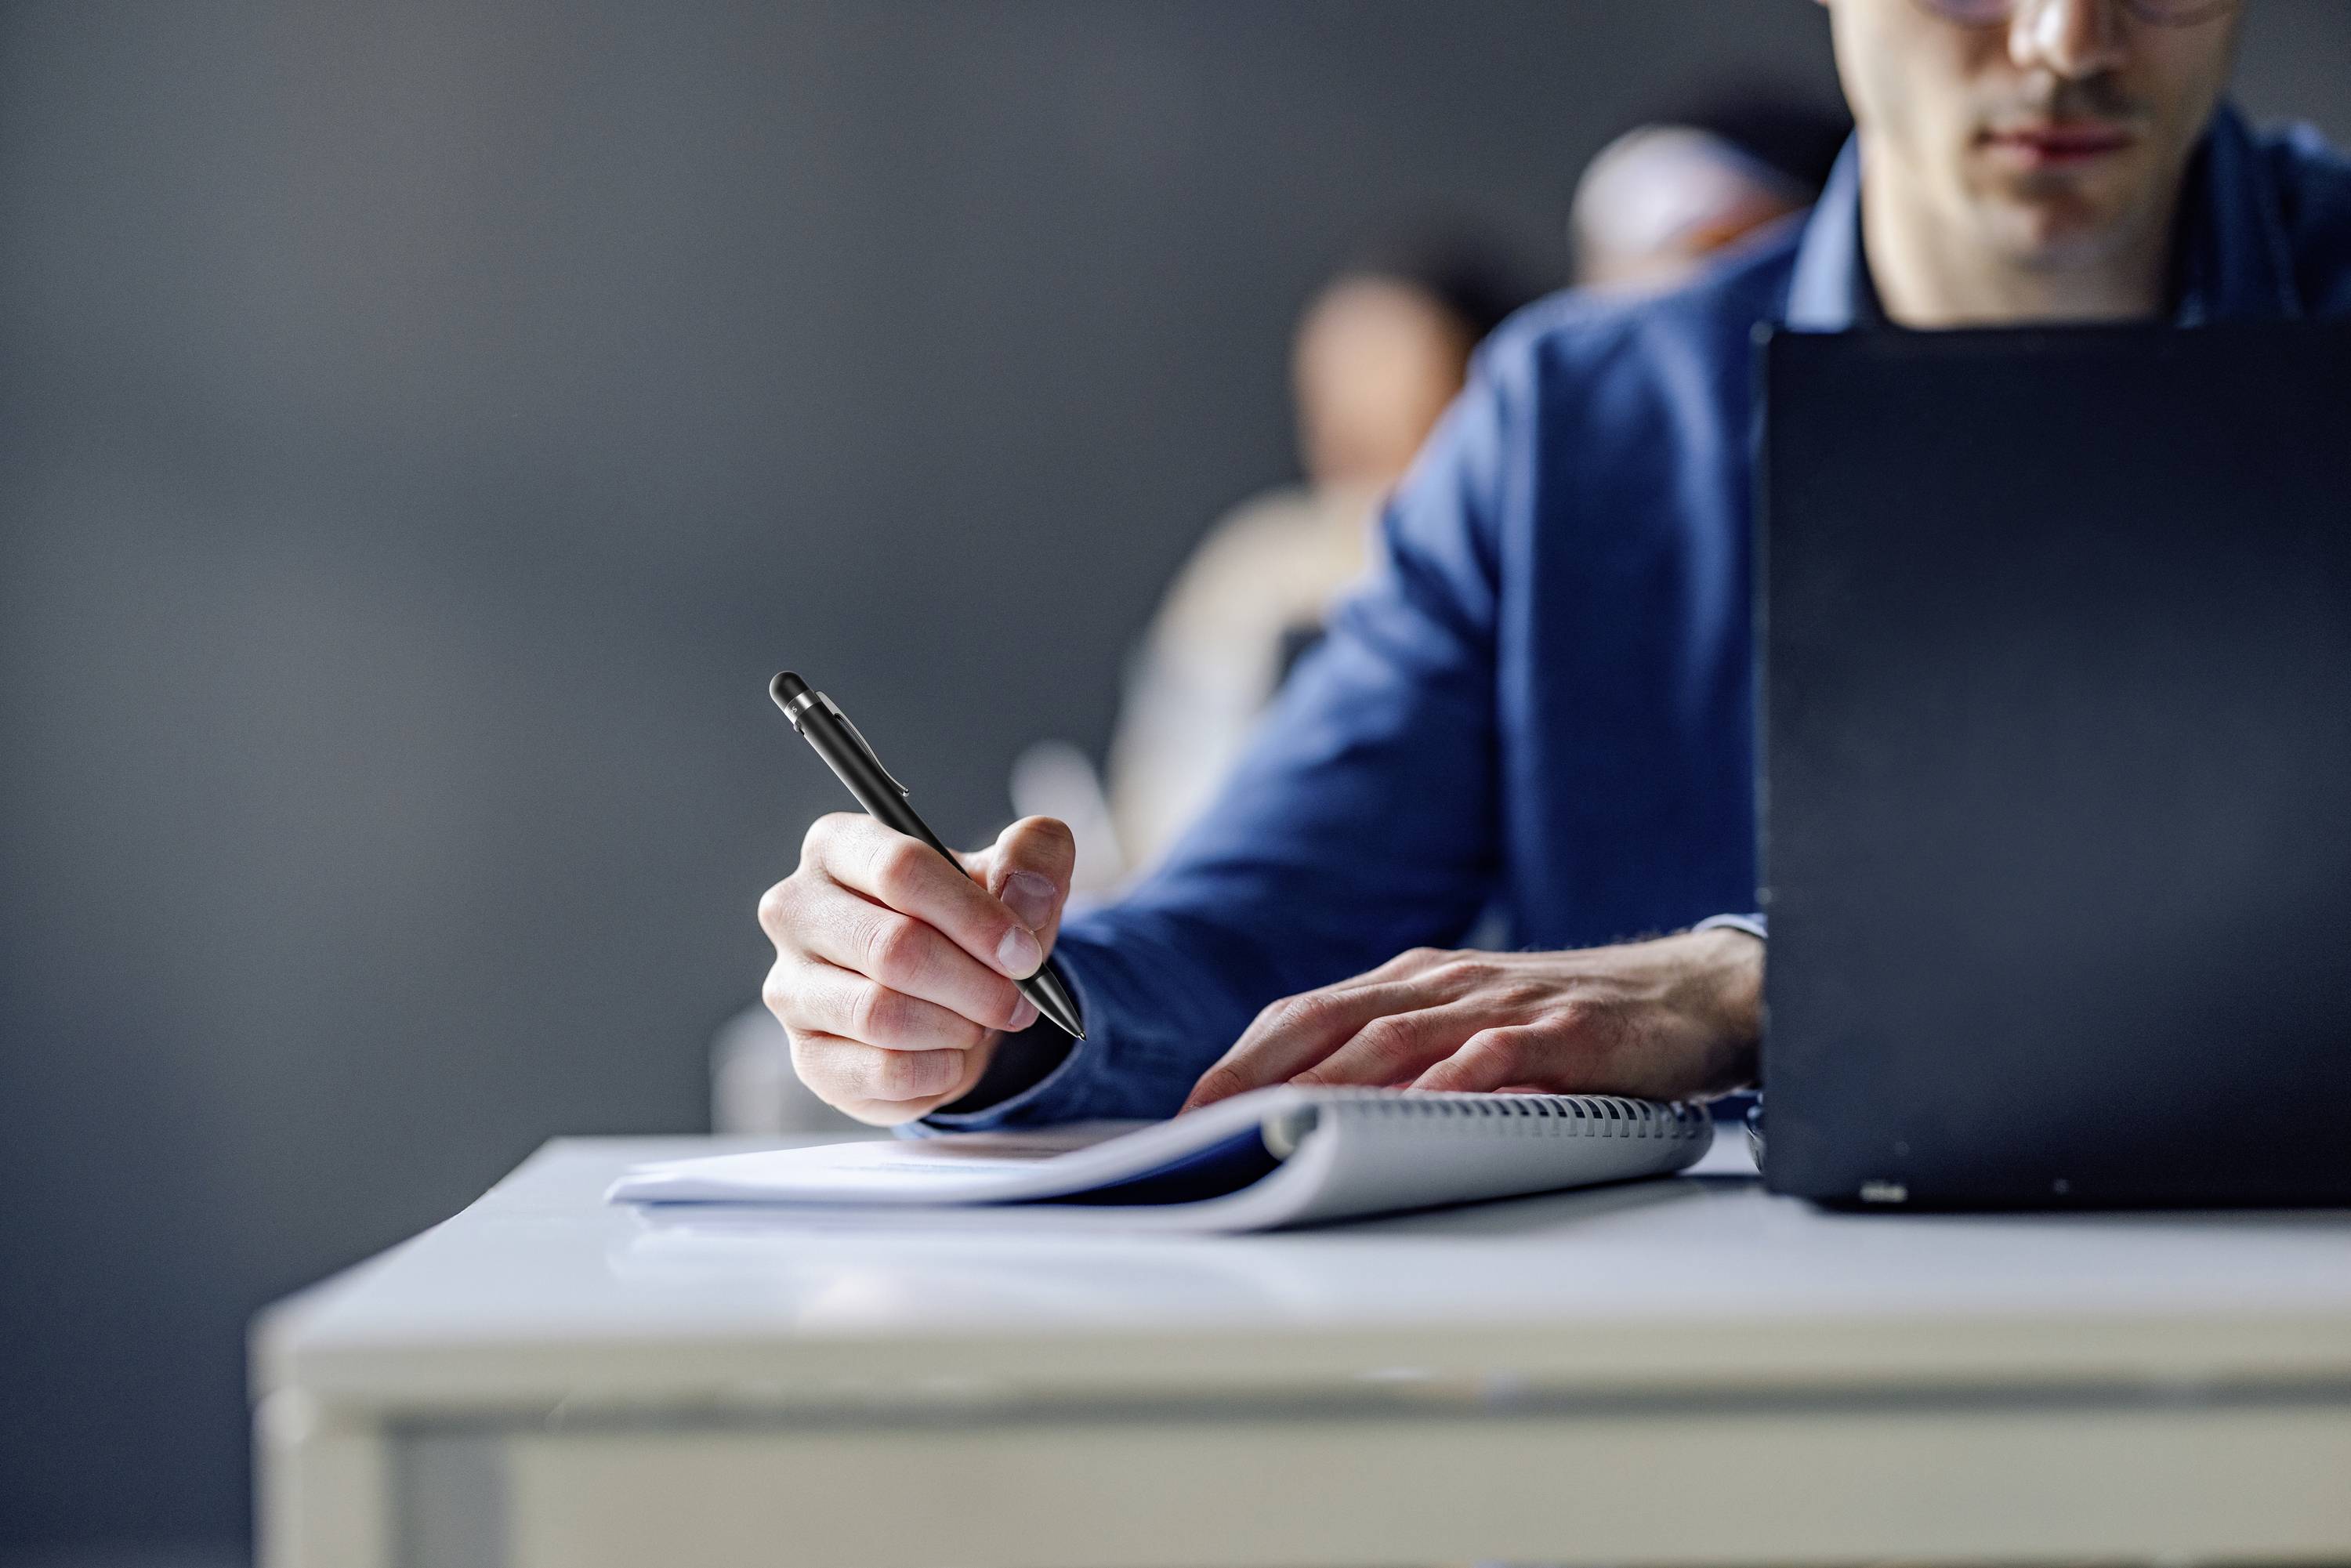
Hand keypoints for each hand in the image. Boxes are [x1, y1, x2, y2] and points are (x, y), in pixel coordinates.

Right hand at [757, 814, 1074, 1124]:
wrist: (951, 998)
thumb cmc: (972, 924)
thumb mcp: (1015, 875)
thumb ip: (1033, 854)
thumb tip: (1026, 893)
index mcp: (839, 846)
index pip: (900, 869)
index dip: (975, 917)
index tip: (1025, 954)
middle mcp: (795, 910)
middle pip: (892, 948)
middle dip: (976, 983)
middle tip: (1018, 1001)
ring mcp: (790, 987)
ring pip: (881, 1015)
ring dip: (956, 1027)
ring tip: (979, 1021)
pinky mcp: (807, 1057)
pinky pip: (881, 1073)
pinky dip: (937, 1071)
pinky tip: (950, 1055)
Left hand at [1180, 929, 1761, 1111]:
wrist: (1693, 995)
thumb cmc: (1572, 1021)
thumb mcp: (1474, 1026)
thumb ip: (1405, 1058)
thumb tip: (1313, 1112)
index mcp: (1414, 980)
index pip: (1306, 1011)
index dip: (1242, 1056)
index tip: (1189, 1107)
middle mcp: (1445, 982)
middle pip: (1329, 1018)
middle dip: (1255, 1070)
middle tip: (1202, 1122)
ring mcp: (1501, 1003)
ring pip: (1396, 1034)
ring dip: (1329, 1081)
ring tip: (1276, 1120)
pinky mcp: (1561, 1031)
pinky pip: (1494, 1055)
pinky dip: (1447, 1082)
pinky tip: (1414, 1111)